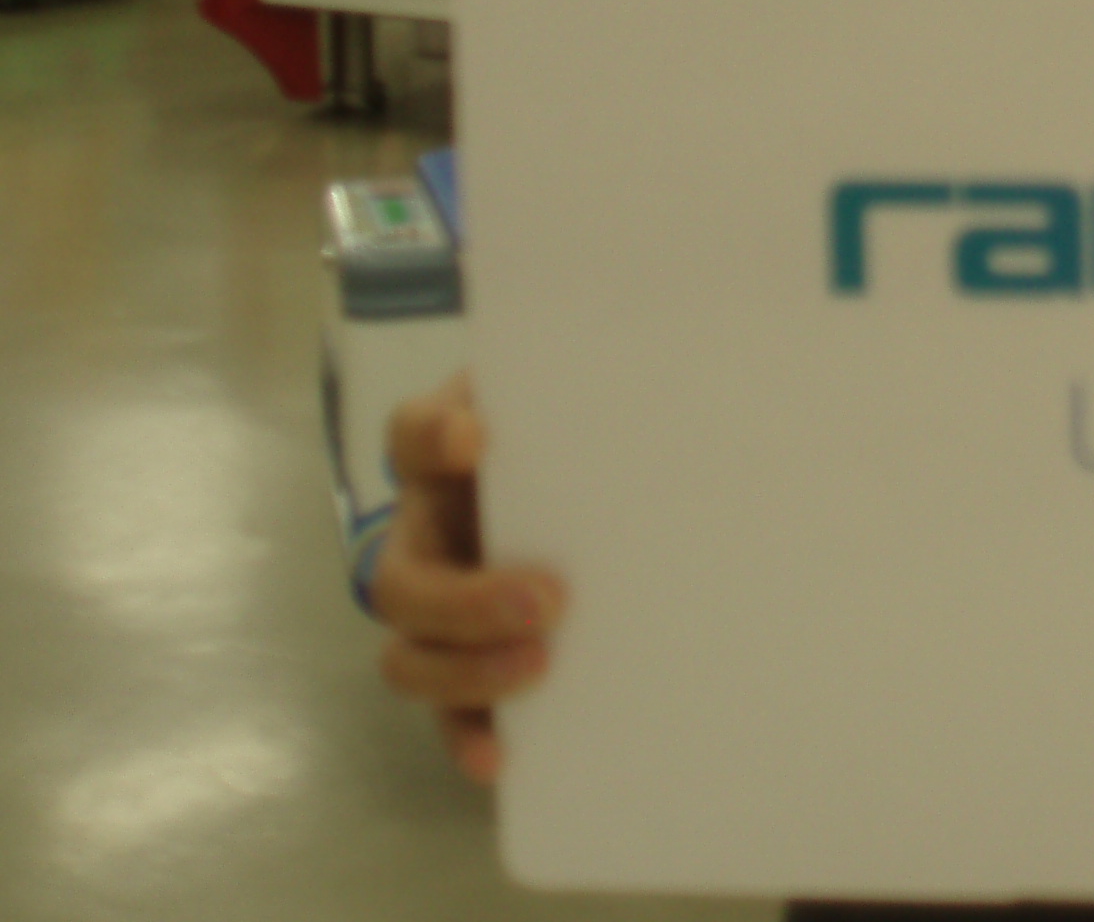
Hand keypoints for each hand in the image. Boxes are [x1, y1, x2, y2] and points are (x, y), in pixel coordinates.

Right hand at [373, 372, 566, 783]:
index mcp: (443, 463)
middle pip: (403, 580)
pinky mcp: (469, 662)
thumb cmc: (578, 435)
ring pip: (412, 655)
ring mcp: (439, 609)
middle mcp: (427, 535)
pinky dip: (469, 736)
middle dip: (466, 600)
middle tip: (548, 598)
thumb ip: (592, 391)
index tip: (472, 440)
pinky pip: (451, 712)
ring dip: (467, 672)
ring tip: (539, 666)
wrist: (591, 482)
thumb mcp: (579, 401)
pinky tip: (503, 757)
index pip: (413, 435)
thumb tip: (664, 363)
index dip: (432, 440)